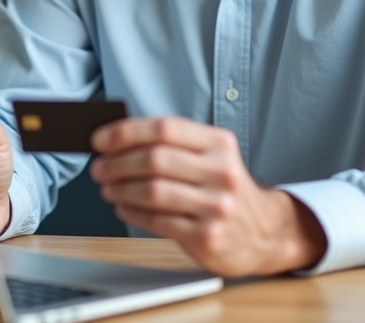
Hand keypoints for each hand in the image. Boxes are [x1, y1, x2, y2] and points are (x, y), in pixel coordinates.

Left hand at [90, 116, 325, 276]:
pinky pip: (158, 220)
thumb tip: (118, 139)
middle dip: (117, 163)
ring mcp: (216, 205)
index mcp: (219, 144)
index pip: (164, 128)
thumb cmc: (226, 190)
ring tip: (107, 187)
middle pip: (155, 159)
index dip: (126, 132)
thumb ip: (174, 145)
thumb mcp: (212, 157)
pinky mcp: (207, 235)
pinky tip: (123, 206)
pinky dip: (132, 212)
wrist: (264, 233)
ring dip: (120, 188)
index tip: (101, 140)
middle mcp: (221, 171)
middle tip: (99, 167)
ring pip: (153, 190)